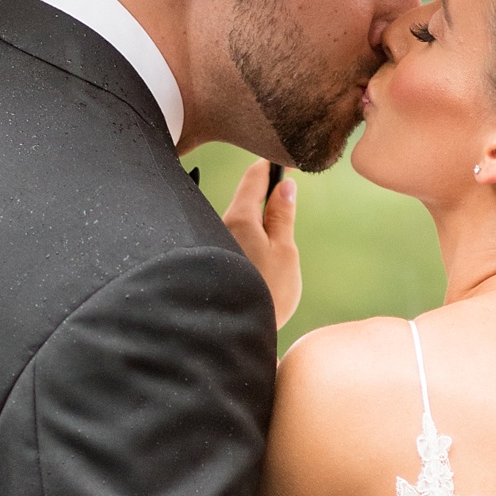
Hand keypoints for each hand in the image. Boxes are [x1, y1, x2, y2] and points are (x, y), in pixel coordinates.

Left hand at [222, 161, 300, 329]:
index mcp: (239, 217)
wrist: (232, 334)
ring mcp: (210, 244)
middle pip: (244, 200)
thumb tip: (285, 186)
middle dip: (265, 198)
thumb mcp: (284, 253)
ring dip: (255, 226)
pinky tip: (256, 264)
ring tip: (274, 247)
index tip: (286, 160)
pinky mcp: (208, 262)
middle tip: (287, 204)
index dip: (271, 165)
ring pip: (237, 224)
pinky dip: (246, 243)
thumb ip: (283, 217)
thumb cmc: (266, 295)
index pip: (253, 177)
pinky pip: (229, 242)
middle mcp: (218, 225)